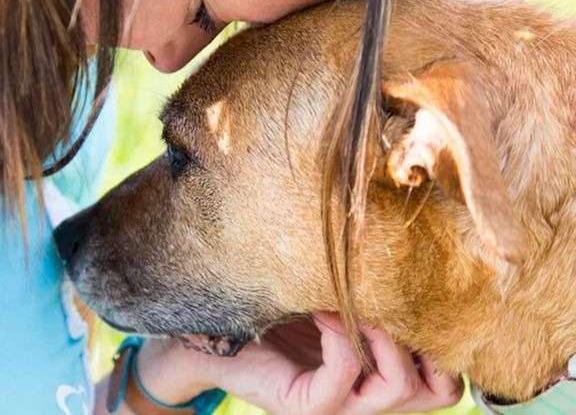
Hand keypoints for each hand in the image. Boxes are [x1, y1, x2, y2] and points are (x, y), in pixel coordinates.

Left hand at [136, 313, 462, 414]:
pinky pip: (345, 373)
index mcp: (379, 383)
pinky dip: (340, 334)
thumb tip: (414, 266)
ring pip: (399, 388)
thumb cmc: (279, 313)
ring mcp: (340, 412)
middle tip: (393, 303)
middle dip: (428, 342)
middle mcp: (367, 405)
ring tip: (349, 301)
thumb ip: (371, 301)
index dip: (447, 344)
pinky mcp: (310, 407)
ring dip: (381, 333)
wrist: (217, 338)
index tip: (420, 296)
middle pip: (439, 392)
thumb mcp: (336, 304)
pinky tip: (320, 309)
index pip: (445, 384)